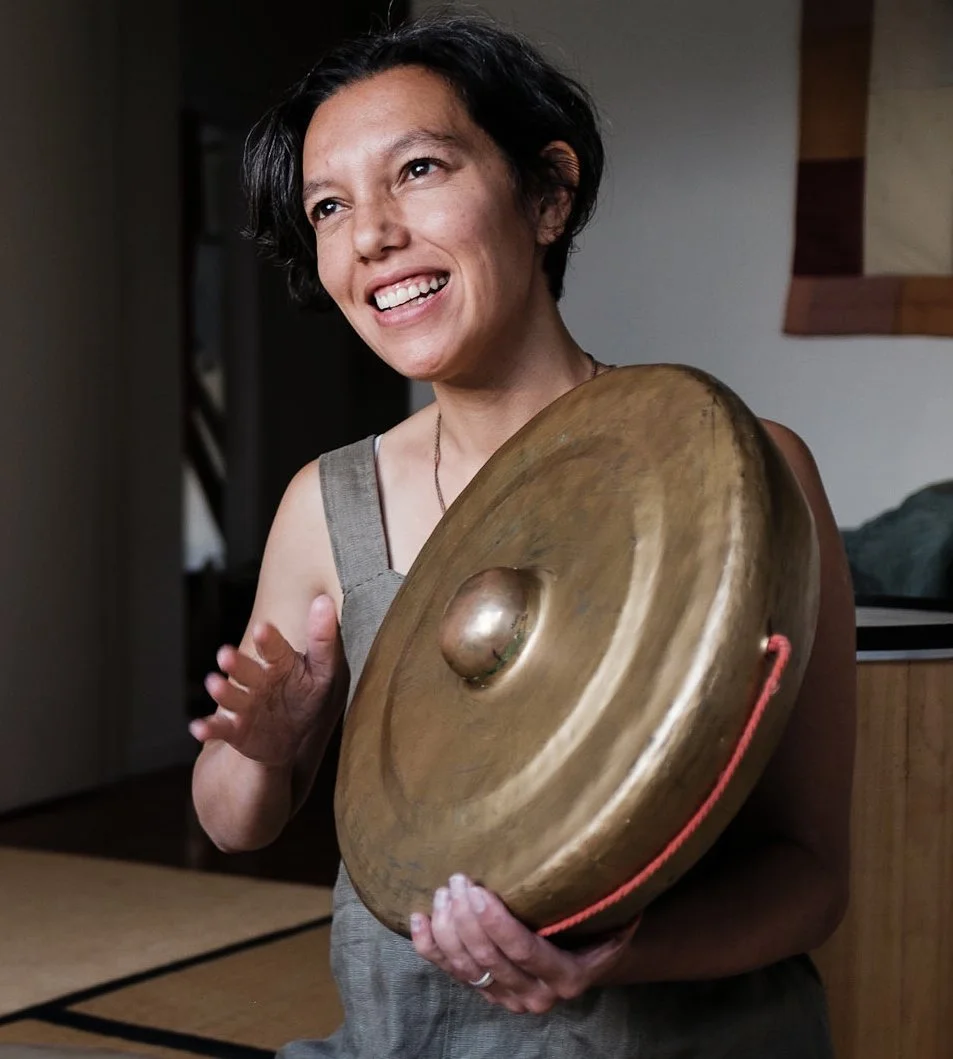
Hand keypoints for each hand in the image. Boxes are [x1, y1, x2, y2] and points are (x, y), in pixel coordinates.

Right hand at [189, 595, 340, 767]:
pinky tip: (198, 727)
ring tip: (215, 685)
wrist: (295, 736)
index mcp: (281, 662)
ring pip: (232, 696)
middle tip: (226, 655)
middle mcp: (259, 680)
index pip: (275, 648)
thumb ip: (324, 639)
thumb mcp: (325, 669)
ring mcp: (246, 704)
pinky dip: (208, 728)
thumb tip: (324, 600)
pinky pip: (221, 728)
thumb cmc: (310, 695)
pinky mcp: (236, 729)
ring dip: (223, 691)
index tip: (262, 629)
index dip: (269, 639)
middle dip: (237, 663)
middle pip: (247, 670)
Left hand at [410, 873, 637, 1013]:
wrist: (591, 961)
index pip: (522, 951)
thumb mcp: (614, 919)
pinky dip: (430, 947)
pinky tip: (419, 919)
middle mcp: (534, 995)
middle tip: (459, 879)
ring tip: (445, 890)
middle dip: (467, 917)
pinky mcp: (486, 991)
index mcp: (565, 978)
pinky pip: (450, 972)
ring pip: (465, 967)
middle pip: (488, 958)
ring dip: (448, 927)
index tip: (478, 890)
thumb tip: (608, 861)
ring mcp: (506, 997)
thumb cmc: (601, 930)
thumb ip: (605, 901)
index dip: (496, 923)